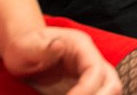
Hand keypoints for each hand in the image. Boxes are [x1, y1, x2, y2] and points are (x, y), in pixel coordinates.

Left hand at [3, 26, 120, 94]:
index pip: (96, 71)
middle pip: (112, 83)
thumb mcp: (26, 47)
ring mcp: (90, 74)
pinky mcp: (86, 87)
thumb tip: (59, 46)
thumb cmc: (24, 47)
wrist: (24, 51)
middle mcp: (91, 60)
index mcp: (81, 46)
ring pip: (109, 92)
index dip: (87, 91)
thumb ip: (42, 48)